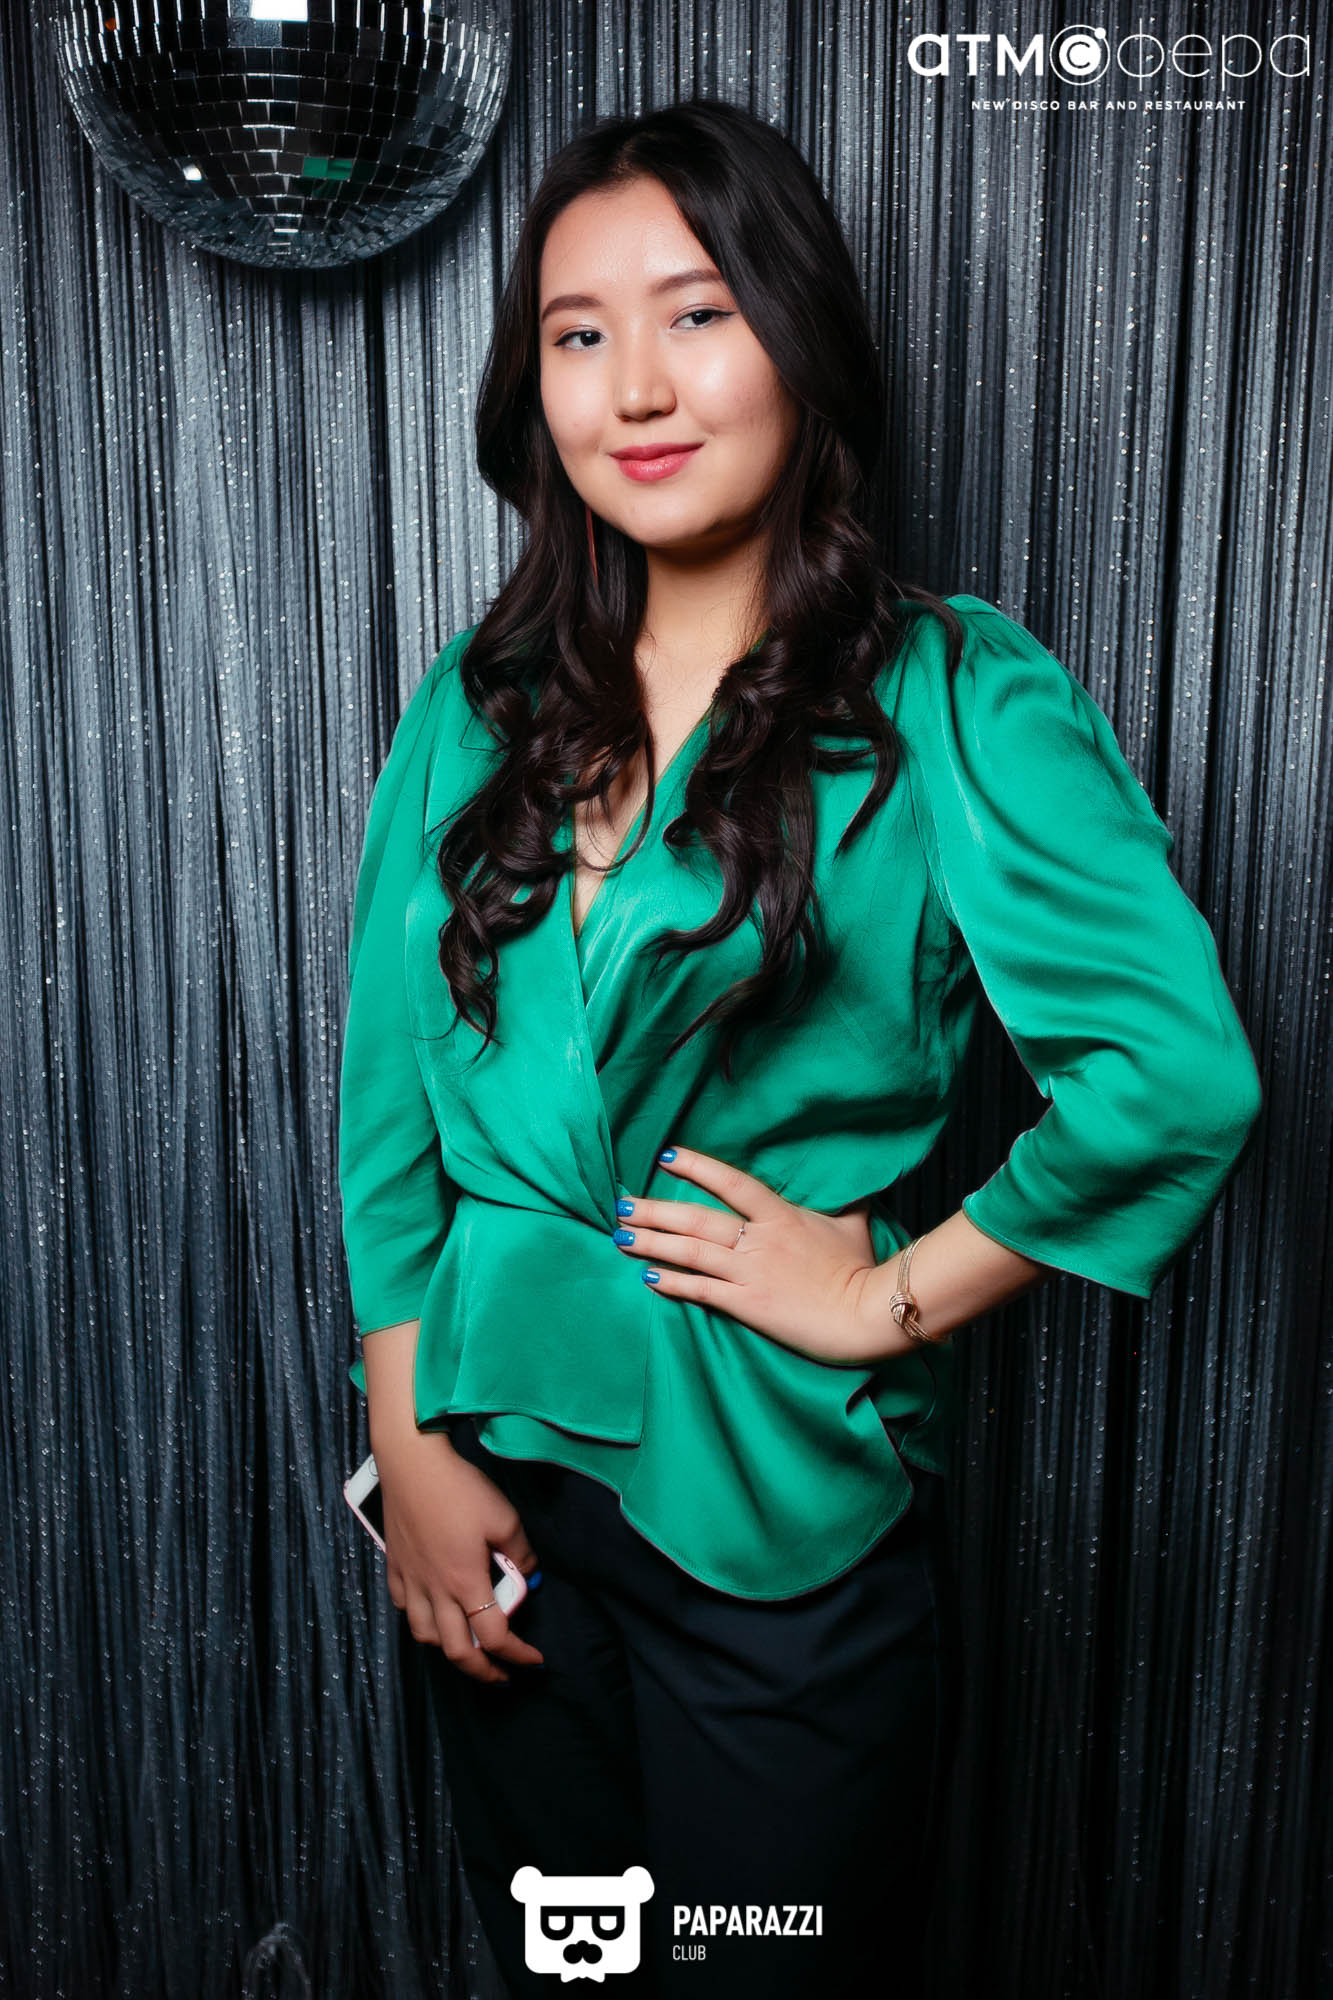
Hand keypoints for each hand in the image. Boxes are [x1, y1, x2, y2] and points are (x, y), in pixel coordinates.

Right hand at [373, 1420, 545, 1685]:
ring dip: (448, 1648)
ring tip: (466, 1643)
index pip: (495, 1636)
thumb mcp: (504, 1517)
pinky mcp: (395, 1565)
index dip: (518, 1655)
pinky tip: (430, 1609)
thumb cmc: (460, 1488)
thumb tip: (529, 1574)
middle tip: (502, 1674)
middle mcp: (435, 1591)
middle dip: (483, 1671)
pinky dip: (419, 1618)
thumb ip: (520, 1552)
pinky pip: (404, 1607)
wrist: (412, 1463)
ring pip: (425, 1635)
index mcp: (465, 1582)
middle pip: (457, 1651)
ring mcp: (411, 1580)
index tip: (534, 1660)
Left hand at [613, 1144, 917, 1366]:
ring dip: (651, 1242)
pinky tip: (647, 1277)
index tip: (665, 1156)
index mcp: (781, 1215)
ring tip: (620, 1236)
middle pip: (696, 1218)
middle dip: (654, 1210)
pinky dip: (672, 1283)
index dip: (696, 1166)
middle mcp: (758, 1239)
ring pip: (690, 1252)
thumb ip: (842, 1200)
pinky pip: (701, 1291)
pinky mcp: (747, 1304)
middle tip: (621, 1203)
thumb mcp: (852, 1223)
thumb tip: (851, 1179)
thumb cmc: (860, 1268)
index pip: (731, 1182)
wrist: (865, 1313)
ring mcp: (750, 1272)